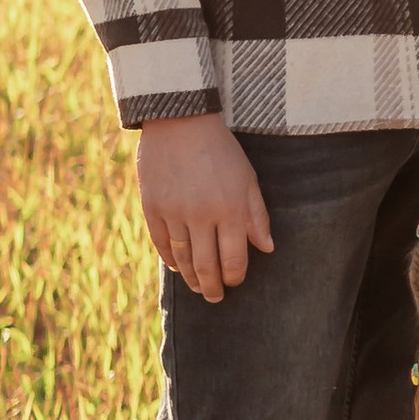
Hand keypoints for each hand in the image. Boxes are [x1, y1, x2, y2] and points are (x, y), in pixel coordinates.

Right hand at [137, 115, 273, 301]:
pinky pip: (162, 243)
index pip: (235, 258)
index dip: (235, 276)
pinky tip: (178, 266)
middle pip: (207, 266)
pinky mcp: (152, 207)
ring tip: (198, 287)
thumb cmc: (221, 151)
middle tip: (216, 297)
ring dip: (191, 278)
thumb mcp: (248, 179)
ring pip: (183, 259)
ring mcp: (174, 212)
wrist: (180, 122)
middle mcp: (202, 215)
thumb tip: (266, 248)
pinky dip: (170, 259)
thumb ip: (257, 215)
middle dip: (213, 287)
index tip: (236, 282)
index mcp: (231, 209)